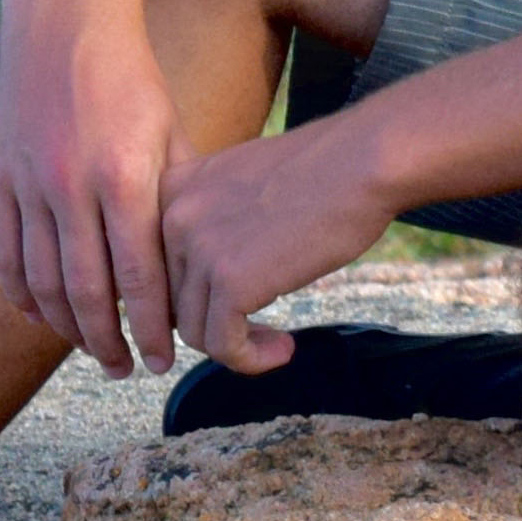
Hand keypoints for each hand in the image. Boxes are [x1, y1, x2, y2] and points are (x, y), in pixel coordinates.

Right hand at [0, 0, 190, 377]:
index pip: (140, 279)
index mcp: (123, 177)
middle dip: (110, 343)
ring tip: (90, 350)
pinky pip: (3, 253)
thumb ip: (177, 201)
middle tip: (127, 370)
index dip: (153, 329)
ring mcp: (26, 182)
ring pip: (41, 282)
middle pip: (87, 293)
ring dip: (66, 327)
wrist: (61, 24)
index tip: (165, 360)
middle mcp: (69, 186)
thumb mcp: (171, 135)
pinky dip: (20, 293)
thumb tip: (193, 267)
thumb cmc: (130, 80)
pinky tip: (38, 315)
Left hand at [156, 117, 401, 379]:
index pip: (160, 265)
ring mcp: (199, 248)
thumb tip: (203, 289)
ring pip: (194, 329)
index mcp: (172, 189)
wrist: (362, 161)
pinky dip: (250, 359)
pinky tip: (283, 349)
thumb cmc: (319, 173)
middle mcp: (173, 216)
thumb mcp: (240, 186)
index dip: (193, 297)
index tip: (231, 309)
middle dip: (214, 322)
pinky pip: (222, 345)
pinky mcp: (232, 282)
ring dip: (235, 346)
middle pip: (174, 299)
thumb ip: (210, 225)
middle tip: (258, 330)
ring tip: (275, 341)